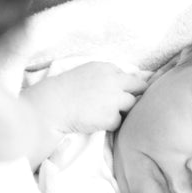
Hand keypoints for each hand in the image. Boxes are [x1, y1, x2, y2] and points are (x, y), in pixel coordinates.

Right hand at [30, 62, 147, 133]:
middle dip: (137, 94)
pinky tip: (96, 121)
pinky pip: (119, 122)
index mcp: (107, 67)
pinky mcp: (111, 117)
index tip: (121, 92)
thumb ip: (105, 75)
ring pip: (132, 105)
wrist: (52, 106)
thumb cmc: (63, 90)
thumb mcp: (85, 72)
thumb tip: (124, 82)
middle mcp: (114, 81)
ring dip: (123, 110)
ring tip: (105, 113)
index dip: (126, 85)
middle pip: (139, 87)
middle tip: (128, 103)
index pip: (128, 75)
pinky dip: (110, 124)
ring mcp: (114, 99)